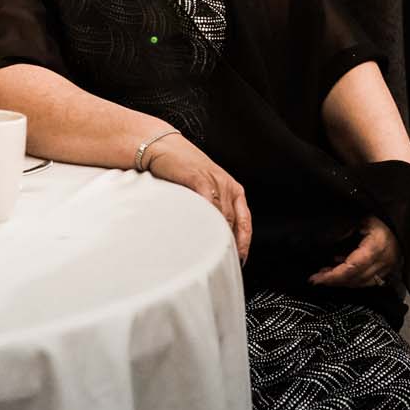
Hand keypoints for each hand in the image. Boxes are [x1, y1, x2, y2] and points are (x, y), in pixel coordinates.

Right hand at [146, 137, 251, 261]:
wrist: (164, 147)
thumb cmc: (182, 169)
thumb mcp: (204, 189)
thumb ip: (212, 208)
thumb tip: (212, 236)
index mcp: (233, 189)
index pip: (245, 221)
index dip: (243, 243)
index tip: (240, 259)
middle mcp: (227, 185)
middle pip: (233, 222)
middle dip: (228, 244)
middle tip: (220, 262)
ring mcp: (214, 182)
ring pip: (221, 217)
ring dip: (216, 237)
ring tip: (209, 256)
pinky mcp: (199, 179)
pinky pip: (207, 206)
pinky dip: (204, 222)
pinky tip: (199, 235)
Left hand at [309, 217, 399, 287]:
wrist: (403, 225)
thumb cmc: (382, 220)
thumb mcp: (363, 219)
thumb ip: (347, 229)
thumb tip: (332, 242)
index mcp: (375, 248)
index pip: (351, 268)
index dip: (333, 275)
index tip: (317, 279)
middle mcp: (382, 262)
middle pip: (354, 278)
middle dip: (333, 281)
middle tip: (315, 279)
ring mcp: (386, 270)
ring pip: (359, 283)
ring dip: (341, 282)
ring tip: (324, 276)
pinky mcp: (386, 272)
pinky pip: (366, 282)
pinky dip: (351, 281)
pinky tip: (340, 274)